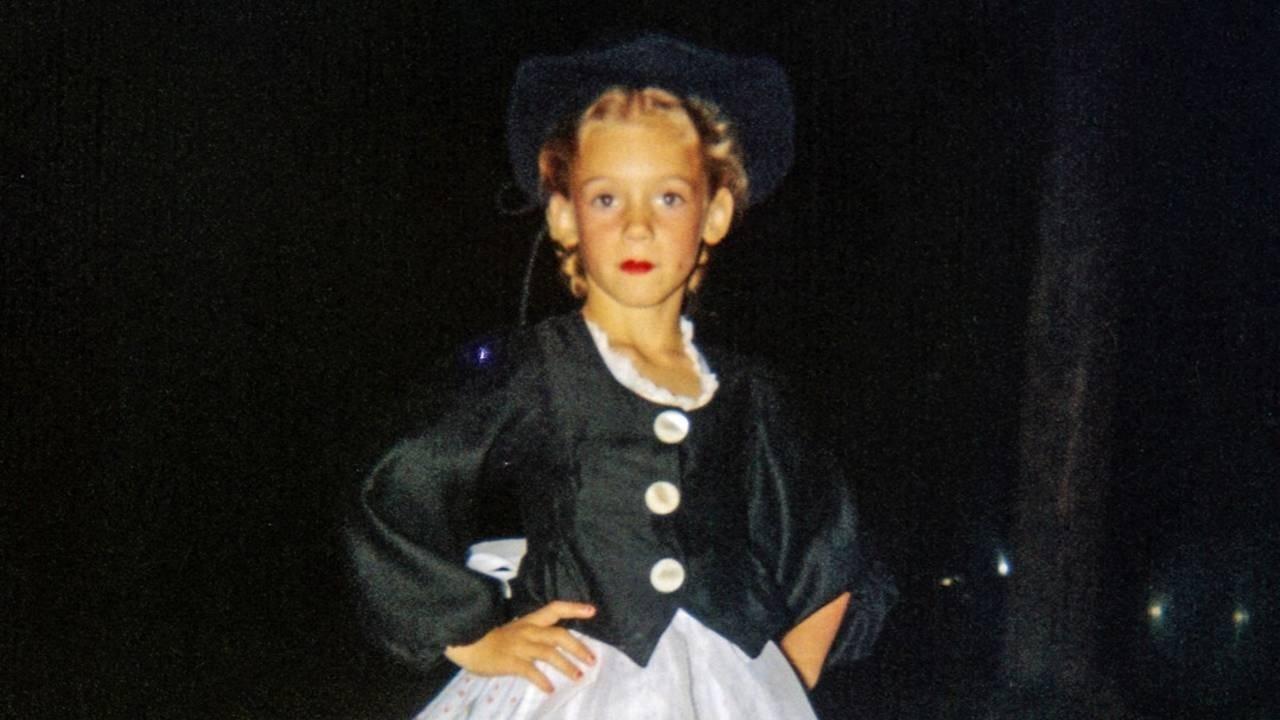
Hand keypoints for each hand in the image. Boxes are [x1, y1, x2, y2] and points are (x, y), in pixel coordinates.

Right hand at [444, 601, 596, 692]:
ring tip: (578, 676)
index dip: (574, 608)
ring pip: (550, 653)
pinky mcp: (510, 661)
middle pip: (559, 634)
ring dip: (566, 665)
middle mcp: (528, 631)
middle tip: (592, 659)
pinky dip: (542, 680)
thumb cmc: (487, 638)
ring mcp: (519, 646)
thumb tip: (551, 647)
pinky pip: (530, 671)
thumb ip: (531, 636)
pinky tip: (549, 688)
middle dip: (578, 647)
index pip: (555, 609)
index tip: (592, 610)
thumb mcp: (512, 631)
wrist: (465, 642)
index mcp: (529, 621)